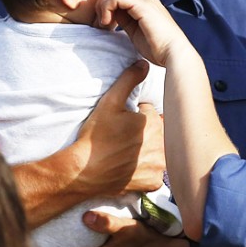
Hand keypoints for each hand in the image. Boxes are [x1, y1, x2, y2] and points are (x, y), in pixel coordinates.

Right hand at [74, 62, 165, 196]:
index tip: (123, 123)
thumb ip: (129, 79)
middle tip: (123, 138)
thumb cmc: (96, 136)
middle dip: (144, 133)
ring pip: (158, 153)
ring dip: (147, 151)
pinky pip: (154, 173)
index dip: (136, 116)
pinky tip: (131, 168)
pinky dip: (145, 171)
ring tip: (126, 152)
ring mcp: (158, 166)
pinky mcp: (152, 182)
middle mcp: (161, 145)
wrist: (84, 171)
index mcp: (154, 123)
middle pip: (156, 133)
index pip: (150, 113)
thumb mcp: (110, 101)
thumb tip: (144, 63)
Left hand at [94, 0, 189, 65]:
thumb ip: (125, 20)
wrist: (174, 54)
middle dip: (103, 1)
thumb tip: (112, 14)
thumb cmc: (157, 49)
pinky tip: (108, 23)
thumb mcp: (135, 31)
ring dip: (103, 4)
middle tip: (102, 22)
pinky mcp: (143, 6)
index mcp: (145, 2)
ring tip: (104, 23)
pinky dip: (107, 8)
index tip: (104, 24)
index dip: (107, 6)